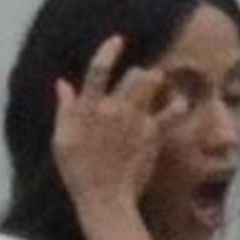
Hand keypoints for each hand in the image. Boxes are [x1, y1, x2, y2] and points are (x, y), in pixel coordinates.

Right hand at [52, 34, 182, 211]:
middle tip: (143, 80)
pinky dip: (177, 105)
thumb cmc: (78, 174)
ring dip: (157, 82)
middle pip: (133, 75)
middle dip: (139, 75)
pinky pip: (171, 111)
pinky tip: (178, 105)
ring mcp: (134, 121)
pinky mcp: (151, 135)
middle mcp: (113, 109)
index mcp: (89, 108)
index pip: (98, 70)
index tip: (118, 40)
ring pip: (151, 84)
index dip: (108, 51)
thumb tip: (62, 84)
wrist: (104, 199)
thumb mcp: (61, 141)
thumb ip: (64, 109)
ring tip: (160, 86)